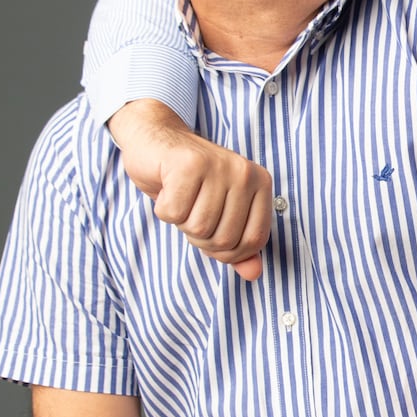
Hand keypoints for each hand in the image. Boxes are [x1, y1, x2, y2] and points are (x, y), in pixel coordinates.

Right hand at [107, 101, 271, 281]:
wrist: (156, 142)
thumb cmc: (189, 184)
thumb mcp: (219, 215)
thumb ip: (238, 246)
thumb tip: (253, 274)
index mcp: (261, 184)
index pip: (254, 241)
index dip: (228, 252)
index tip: (212, 235)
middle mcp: (245, 173)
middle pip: (224, 239)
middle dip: (199, 236)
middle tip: (190, 211)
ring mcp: (218, 166)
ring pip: (199, 228)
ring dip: (181, 222)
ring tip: (180, 198)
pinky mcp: (188, 164)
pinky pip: (174, 213)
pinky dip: (163, 209)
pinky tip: (167, 189)